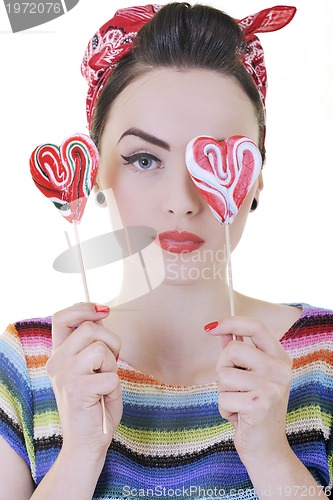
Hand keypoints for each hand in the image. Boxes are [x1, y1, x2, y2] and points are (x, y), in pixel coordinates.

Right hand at [47, 303, 121, 456]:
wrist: (87, 443)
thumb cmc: (95, 404)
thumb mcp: (92, 368)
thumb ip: (92, 343)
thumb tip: (101, 314)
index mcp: (59, 355)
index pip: (62, 318)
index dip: (84, 308)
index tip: (104, 311)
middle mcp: (57, 362)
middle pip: (89, 329)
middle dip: (112, 341)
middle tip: (112, 361)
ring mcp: (65, 375)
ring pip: (101, 349)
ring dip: (112, 365)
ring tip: (104, 382)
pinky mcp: (78, 389)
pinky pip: (111, 375)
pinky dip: (115, 387)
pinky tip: (104, 398)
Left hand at [206, 316, 292, 465]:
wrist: (266, 448)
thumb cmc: (253, 407)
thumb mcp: (247, 375)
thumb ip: (237, 351)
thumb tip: (220, 328)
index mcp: (280, 358)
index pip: (256, 327)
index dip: (231, 322)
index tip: (209, 327)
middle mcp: (281, 370)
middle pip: (233, 350)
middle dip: (223, 368)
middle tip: (233, 387)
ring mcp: (273, 387)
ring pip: (224, 375)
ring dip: (223, 391)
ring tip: (239, 403)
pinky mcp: (260, 405)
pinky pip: (223, 397)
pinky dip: (224, 409)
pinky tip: (239, 417)